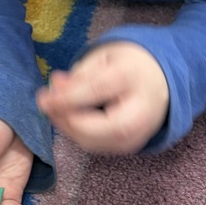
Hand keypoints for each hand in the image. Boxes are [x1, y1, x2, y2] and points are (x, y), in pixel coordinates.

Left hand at [36, 41, 168, 153]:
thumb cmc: (129, 66)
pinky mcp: (129, 147)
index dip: (64, 97)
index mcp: (132, 79)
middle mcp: (139, 114)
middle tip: (45, 101)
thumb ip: (80, 74)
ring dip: (65, 126)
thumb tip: (55, 88)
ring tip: (54, 106)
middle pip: (93, 128)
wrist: (163, 83)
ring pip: (90, 141)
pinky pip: (94, 145)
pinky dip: (76, 132)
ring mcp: (136, 136)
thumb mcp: (105, 57)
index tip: (43, 95)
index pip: (95, 92)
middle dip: (63, 118)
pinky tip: (68, 116)